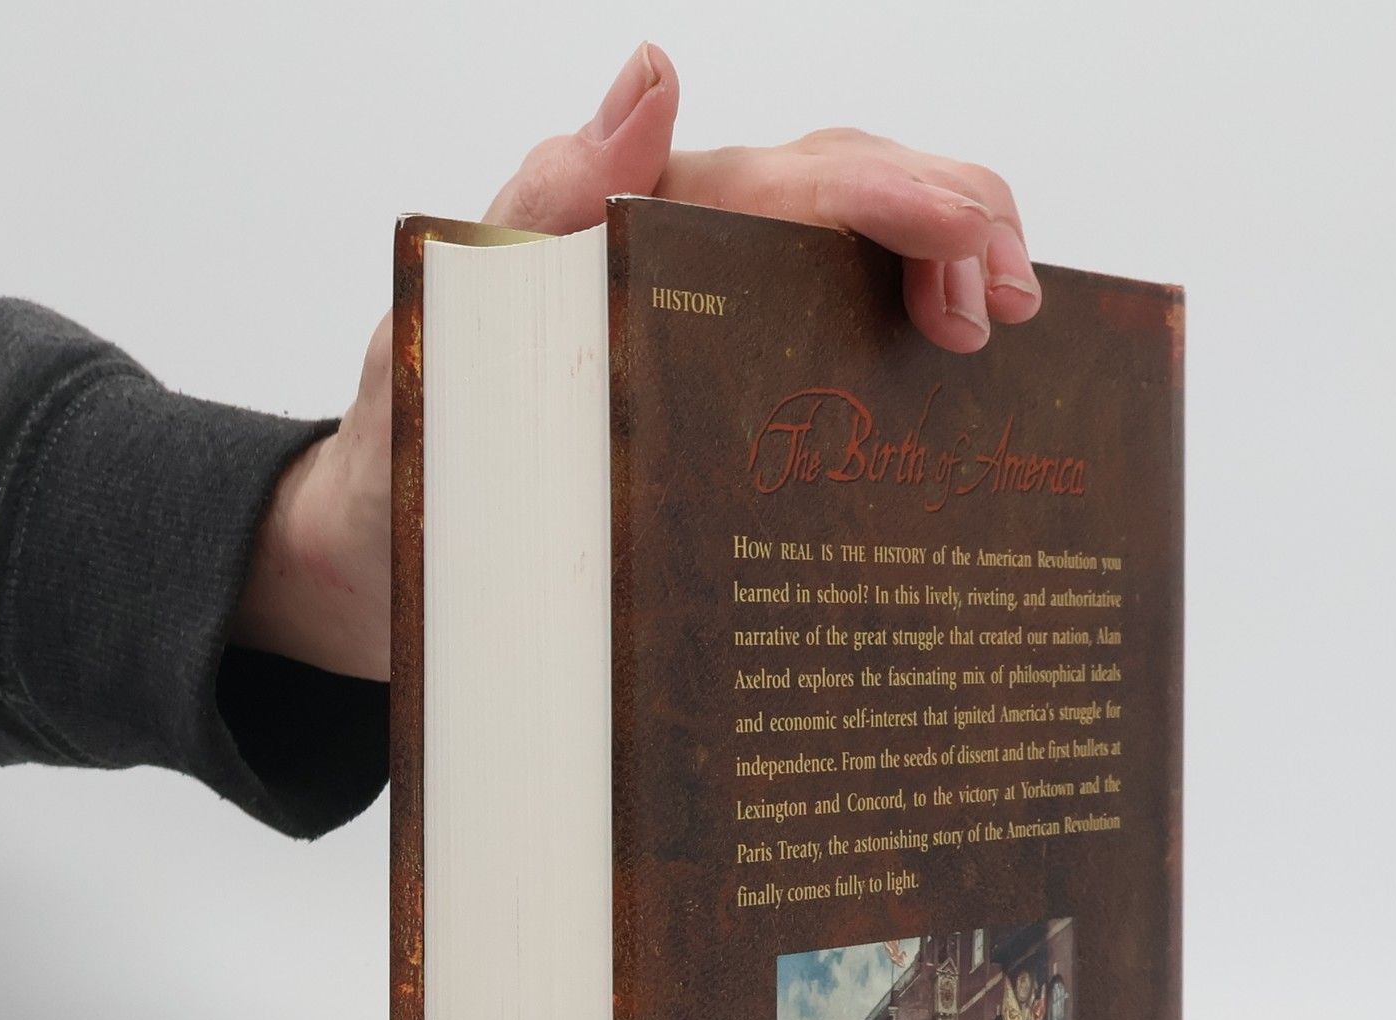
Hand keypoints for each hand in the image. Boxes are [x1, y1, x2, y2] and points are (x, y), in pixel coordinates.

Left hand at [236, 41, 1040, 681]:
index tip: (974, 255)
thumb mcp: (452, 331)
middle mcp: (678, 258)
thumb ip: (540, 209)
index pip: (793, 178)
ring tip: (1006, 328)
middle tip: (1018, 304)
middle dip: (952, 221)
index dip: (902, 198)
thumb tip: (654, 76)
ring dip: (943, 268)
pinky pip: (822, 341)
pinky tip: (958, 382)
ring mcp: (700, 324)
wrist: (377, 566)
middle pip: (844, 192)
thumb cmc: (409, 455)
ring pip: (848, 256)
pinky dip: (899, 342)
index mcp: (631, 228)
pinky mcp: (711, 395)